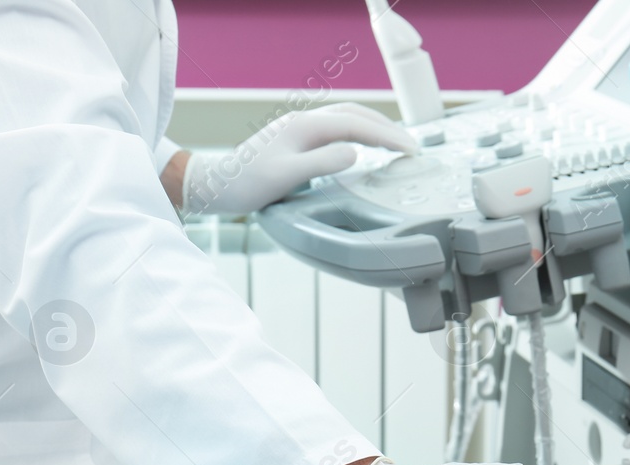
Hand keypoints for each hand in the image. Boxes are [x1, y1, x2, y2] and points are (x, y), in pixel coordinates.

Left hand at [182, 101, 418, 215]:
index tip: (410, 151)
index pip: (356, 126)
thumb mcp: (287, 177)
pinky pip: (337, 128)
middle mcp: (304, 121)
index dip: (387, 136)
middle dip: (387, 128)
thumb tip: (355, 153)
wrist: (217, 184)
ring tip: (396, 143)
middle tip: (412, 147)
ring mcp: (300, 128)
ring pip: (347, 118)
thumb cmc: (248, 184)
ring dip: (374, 127)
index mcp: (305, 127)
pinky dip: (359, 132)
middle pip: (355, 115)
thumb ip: (322, 163)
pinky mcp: (297, 138)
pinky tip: (366, 145)